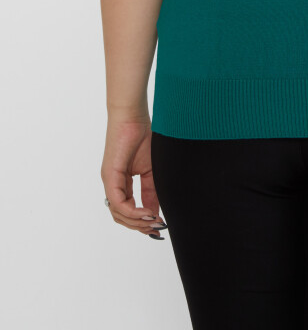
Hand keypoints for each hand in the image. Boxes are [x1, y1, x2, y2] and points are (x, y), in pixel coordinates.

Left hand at [101, 113, 166, 238]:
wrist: (133, 116)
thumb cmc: (142, 135)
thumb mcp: (151, 169)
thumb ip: (152, 190)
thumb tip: (155, 211)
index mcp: (121, 182)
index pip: (128, 210)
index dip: (142, 221)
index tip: (159, 227)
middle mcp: (113, 184)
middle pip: (122, 216)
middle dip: (140, 226)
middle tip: (157, 230)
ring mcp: (110, 181)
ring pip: (119, 213)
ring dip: (137, 222)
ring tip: (154, 222)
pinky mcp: (110, 176)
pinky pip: (119, 202)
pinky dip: (134, 212)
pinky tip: (148, 213)